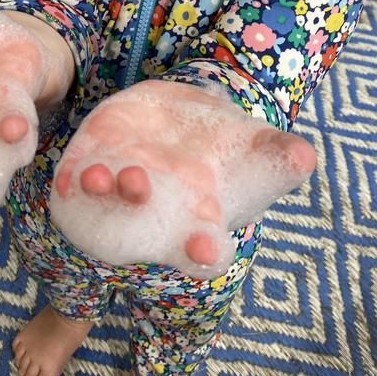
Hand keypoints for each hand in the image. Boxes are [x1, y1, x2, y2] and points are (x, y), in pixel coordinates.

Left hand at [50, 80, 315, 277]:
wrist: (185, 124)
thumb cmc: (228, 151)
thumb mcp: (259, 152)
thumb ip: (280, 158)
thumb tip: (304, 154)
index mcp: (201, 224)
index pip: (202, 249)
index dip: (203, 252)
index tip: (206, 249)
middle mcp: (157, 217)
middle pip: (149, 232)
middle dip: (143, 221)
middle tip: (146, 194)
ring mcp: (120, 192)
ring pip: (108, 200)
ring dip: (105, 191)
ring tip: (107, 177)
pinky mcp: (94, 164)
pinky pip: (76, 179)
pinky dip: (72, 179)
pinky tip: (72, 175)